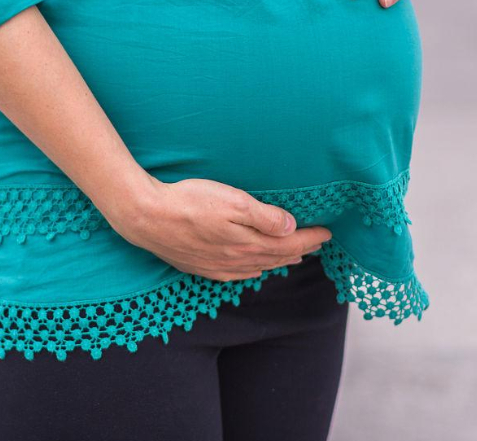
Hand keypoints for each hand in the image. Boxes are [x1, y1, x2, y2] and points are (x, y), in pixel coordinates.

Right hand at [104, 175, 332, 281]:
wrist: (147, 218)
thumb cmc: (189, 203)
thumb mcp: (233, 201)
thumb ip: (264, 217)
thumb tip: (292, 228)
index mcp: (249, 243)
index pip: (290, 243)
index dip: (311, 238)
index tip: (328, 232)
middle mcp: (237, 260)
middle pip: (277, 257)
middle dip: (300, 250)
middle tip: (317, 244)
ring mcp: (218, 266)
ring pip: (258, 267)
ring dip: (279, 262)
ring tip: (293, 257)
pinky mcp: (201, 266)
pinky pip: (236, 275)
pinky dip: (253, 270)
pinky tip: (252, 268)